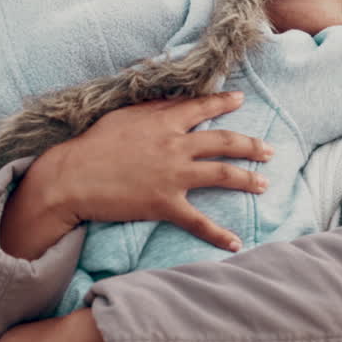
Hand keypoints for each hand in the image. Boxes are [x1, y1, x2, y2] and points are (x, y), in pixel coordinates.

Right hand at [1, 91, 272, 257]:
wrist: (72, 177)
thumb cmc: (92, 144)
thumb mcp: (123, 115)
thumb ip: (152, 106)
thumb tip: (173, 98)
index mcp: (164, 121)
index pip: (202, 108)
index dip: (223, 103)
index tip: (240, 100)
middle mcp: (175, 145)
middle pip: (224, 143)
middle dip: (250, 146)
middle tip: (269, 151)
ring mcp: (173, 175)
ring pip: (221, 174)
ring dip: (247, 179)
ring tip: (263, 184)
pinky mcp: (165, 204)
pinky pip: (199, 221)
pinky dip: (219, 234)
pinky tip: (236, 243)